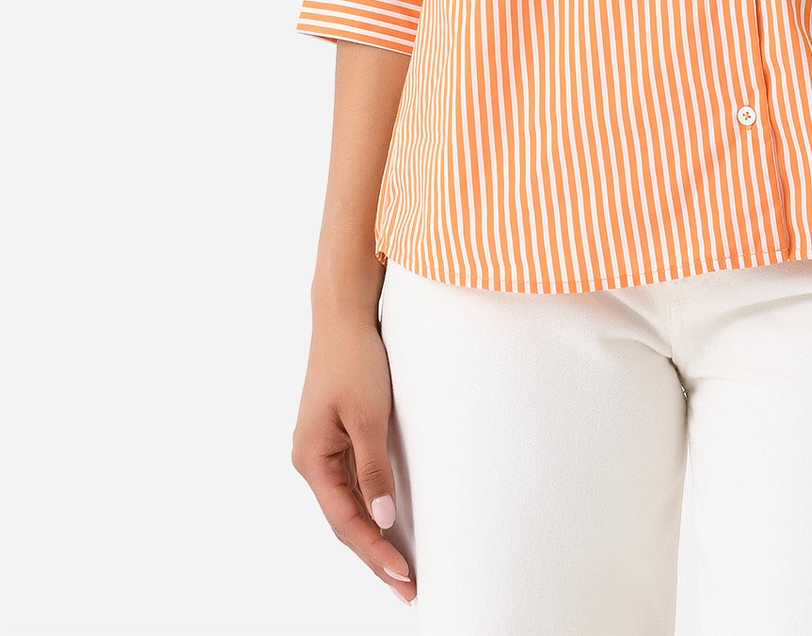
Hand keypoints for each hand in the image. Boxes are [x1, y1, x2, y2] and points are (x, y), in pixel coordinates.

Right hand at [292, 309, 416, 605]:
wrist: (344, 316)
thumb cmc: (354, 359)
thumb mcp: (368, 416)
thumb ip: (373, 470)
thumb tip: (381, 520)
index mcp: (312, 458)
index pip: (346, 521)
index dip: (376, 551)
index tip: (404, 575)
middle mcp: (312, 459)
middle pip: (345, 521)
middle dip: (376, 555)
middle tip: (408, 587)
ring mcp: (323, 449)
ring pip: (349, 506)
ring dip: (374, 536)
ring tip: (401, 568)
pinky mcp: (337, 437)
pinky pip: (352, 484)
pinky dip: (371, 508)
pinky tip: (388, 524)